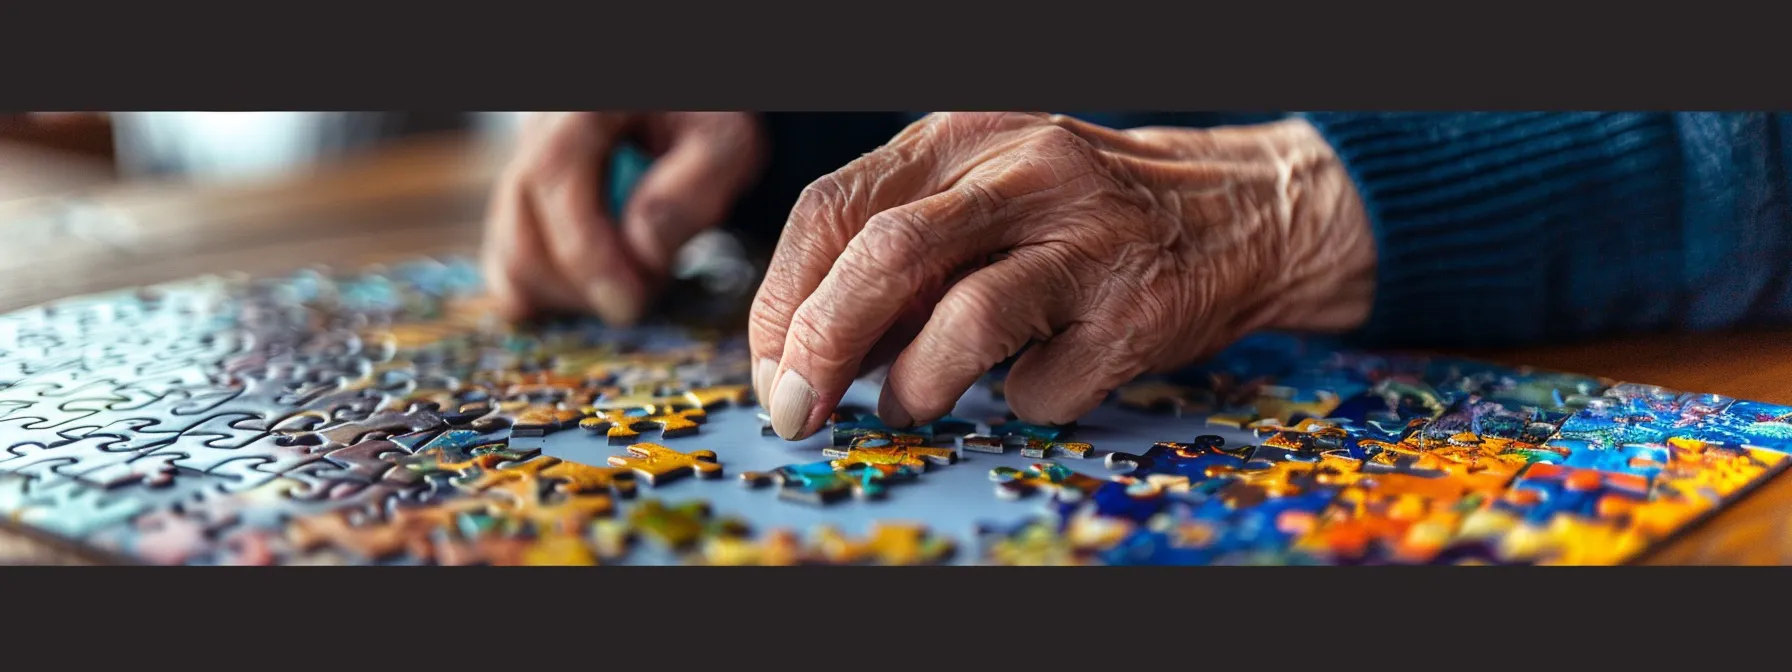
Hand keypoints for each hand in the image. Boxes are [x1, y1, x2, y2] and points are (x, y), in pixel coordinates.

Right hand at [481, 112, 766, 323]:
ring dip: (560, 291)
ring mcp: (525, 162)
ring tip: (629, 290)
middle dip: (574, 283)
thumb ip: (689, 193)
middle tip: (638, 303)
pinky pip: (510, 249)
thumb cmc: (710, 123)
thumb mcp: (724, 145)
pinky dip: (538, 288)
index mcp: (583, 105)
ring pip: (509, 242)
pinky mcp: (528, 196)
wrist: (695, 117)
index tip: (627, 303)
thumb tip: (642, 249)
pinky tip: (582, 304)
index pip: (555, 174)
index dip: (584, 250)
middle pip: (519, 217)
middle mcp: (540, 127)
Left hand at [748, 112, 1375, 439]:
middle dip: (820, 347)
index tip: (772, 365)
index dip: (782, 300)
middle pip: (884, 257)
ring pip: (965, 320)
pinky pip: (1043, 385)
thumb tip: (803, 350)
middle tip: (799, 408)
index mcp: (961, 139)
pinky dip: (1016, 403)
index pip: (832, 209)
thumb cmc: (1078, 213)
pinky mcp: (1137, 315)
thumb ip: (895, 252)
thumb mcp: (981, 192)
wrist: (1234, 210)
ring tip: (907, 405)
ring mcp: (1086, 243)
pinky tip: (1030, 382)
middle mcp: (1023, 174)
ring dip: (912, 386)